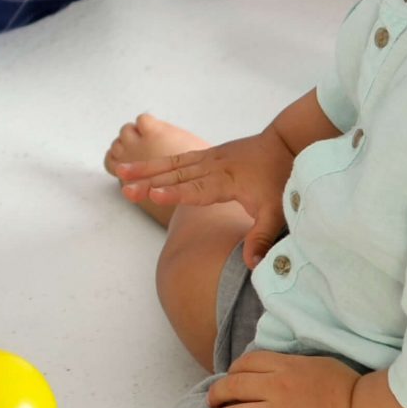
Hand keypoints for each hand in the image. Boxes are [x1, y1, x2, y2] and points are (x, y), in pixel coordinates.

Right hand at [115, 123, 295, 265]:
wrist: (286, 142)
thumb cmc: (281, 178)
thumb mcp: (278, 211)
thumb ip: (262, 237)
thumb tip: (251, 265)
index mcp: (228, 181)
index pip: (197, 190)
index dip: (175, 194)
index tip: (153, 195)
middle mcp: (213, 167)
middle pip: (176, 176)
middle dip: (149, 183)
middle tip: (125, 189)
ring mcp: (209, 158)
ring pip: (172, 165)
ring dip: (146, 169)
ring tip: (121, 172)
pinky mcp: (208, 155)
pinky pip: (178, 159)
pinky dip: (159, 163)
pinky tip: (143, 168)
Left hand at [196, 350, 358, 407]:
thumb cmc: (349, 386)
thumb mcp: (317, 362)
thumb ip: (292, 364)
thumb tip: (276, 368)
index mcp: (284, 367)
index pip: (246, 363)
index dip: (233, 371)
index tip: (230, 380)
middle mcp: (276, 390)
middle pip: (233, 386)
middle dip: (216, 394)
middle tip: (210, 403)